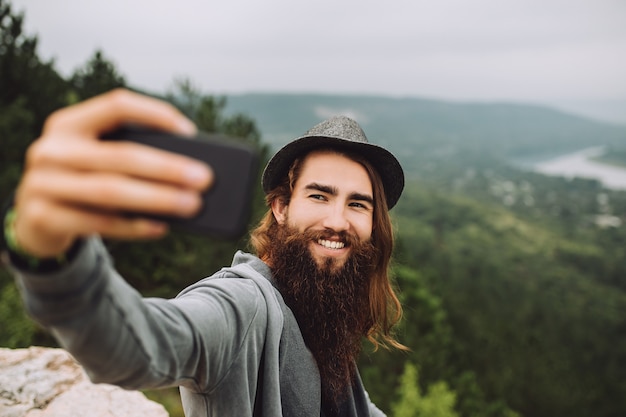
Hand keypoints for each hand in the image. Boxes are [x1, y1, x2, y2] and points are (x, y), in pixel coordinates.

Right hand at [13, 89, 213, 257]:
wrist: (35, 219)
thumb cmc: (83, 181)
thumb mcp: (96, 159)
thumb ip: (130, 155)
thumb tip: (189, 170)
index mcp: (68, 123)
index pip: (117, 105)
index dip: (156, 114)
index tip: (191, 133)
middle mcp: (51, 149)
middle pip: (121, 155)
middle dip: (168, 167)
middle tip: (204, 179)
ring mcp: (42, 183)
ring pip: (111, 190)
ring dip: (158, 199)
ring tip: (192, 204)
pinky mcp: (43, 217)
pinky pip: (99, 223)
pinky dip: (134, 226)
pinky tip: (161, 226)